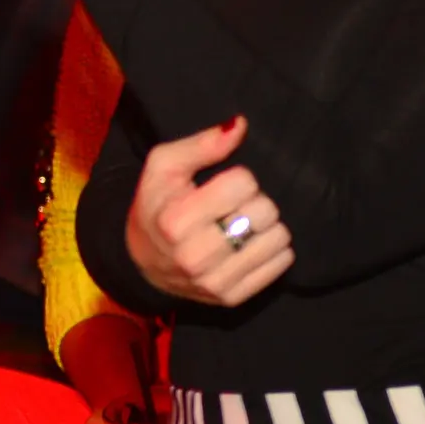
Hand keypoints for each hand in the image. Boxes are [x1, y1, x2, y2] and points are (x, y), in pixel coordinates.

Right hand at [126, 117, 294, 305]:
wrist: (142, 263)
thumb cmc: (157, 207)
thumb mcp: (163, 166)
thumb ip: (202, 143)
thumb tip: (240, 126)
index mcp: (175, 220)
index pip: (244, 183)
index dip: (237, 178)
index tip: (220, 186)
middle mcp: (194, 255)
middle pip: (265, 211)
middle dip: (254, 202)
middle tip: (234, 207)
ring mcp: (214, 281)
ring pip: (278, 238)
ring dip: (266, 227)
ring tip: (243, 226)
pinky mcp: (231, 297)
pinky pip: (281, 264)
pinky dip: (271, 250)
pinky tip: (249, 246)